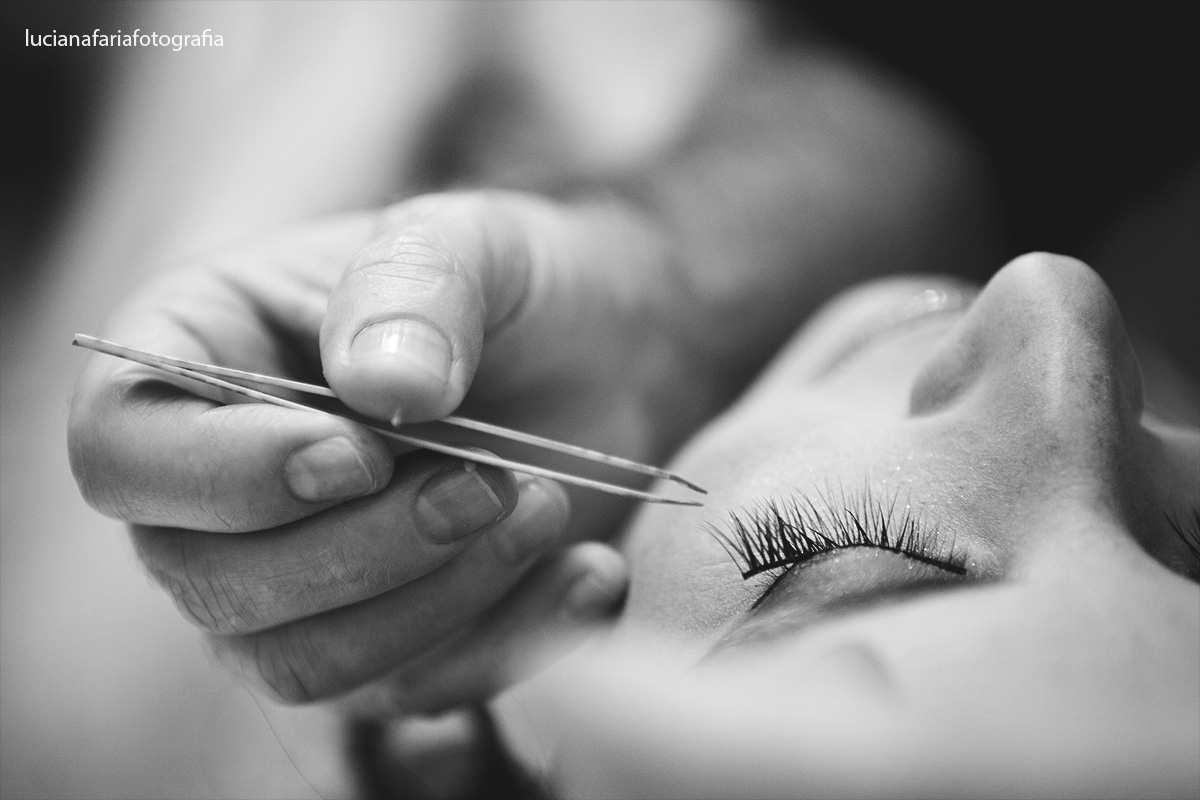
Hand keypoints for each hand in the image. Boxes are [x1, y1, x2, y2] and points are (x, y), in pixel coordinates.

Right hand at [67, 189, 711, 709]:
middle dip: (363, 548)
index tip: (361, 455)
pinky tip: (591, 574)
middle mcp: (220, 490)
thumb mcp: (471, 242)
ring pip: (304, 662)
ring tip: (542, 508)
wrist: (605, 351)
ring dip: (433, 602)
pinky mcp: (387, 639)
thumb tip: (382, 388)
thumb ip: (415, 288)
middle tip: (487, 482)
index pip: (125, 454)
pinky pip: (414, 690)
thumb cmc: (512, 282)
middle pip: (212, 582)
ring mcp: (296, 580)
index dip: (228, 477)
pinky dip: (510, 644)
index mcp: (194, 361)